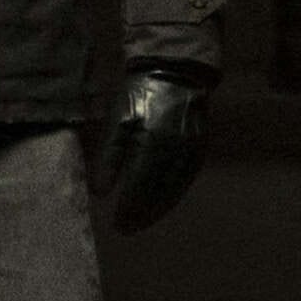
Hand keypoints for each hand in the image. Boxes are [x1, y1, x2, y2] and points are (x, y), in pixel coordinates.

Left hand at [96, 65, 209, 233]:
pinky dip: (173, 196)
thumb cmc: (138, 94)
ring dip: (158, 210)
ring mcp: (192, 151)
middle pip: (158, 193)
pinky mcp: (200, 149)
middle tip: (126, 229)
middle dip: (141, 214)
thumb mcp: (117, 121)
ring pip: (174, 190)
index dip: (129, 208)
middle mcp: (176, 151)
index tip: (117, 224)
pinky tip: (161, 205)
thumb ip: (108, 158)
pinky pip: (186, 180)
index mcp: (153, 143)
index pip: (139, 187)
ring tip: (140, 222)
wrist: (174, 71)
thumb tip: (100, 193)